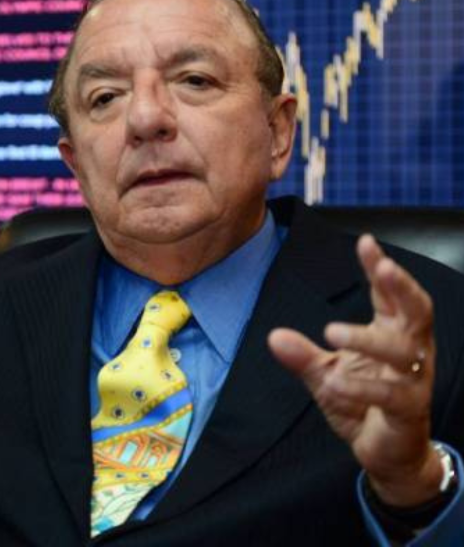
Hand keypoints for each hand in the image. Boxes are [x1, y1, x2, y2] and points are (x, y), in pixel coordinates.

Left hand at [268, 235, 443, 506]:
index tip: (367, 241)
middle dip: (402, 286)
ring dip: (366, 338)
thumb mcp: (325, 372)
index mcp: (393, 333)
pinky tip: (332, 381)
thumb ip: (304, 355)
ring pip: (401, 351)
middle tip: (382, 266)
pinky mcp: (408, 409)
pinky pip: (389, 394)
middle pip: (418, 311)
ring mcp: (413, 380)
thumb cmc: (361, 399)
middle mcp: (410, 351)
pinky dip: (360, 386)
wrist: (385, 450)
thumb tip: (273, 336)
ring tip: (330, 332)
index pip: (391, 295)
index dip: (380, 267)